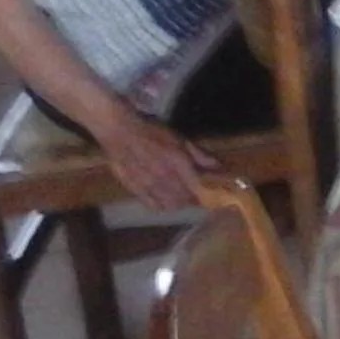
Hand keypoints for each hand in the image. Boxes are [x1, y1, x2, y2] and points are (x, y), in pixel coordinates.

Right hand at [96, 109, 217, 210]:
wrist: (121, 132)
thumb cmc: (153, 132)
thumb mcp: (181, 139)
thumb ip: (200, 155)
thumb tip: (219, 167)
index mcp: (178, 162)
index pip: (197, 186)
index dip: (207, 194)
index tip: (213, 195)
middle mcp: (164, 177)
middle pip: (185, 198)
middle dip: (194, 199)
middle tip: (199, 196)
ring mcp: (148, 185)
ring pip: (170, 204)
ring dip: (180, 204)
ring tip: (184, 200)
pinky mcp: (134, 189)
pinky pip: (152, 205)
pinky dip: (162, 206)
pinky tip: (166, 203)